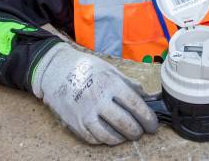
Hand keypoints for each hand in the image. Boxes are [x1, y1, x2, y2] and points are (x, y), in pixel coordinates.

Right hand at [32, 43, 157, 144]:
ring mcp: (85, 113)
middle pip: (125, 123)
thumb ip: (129, 84)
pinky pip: (94, 138)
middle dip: (137, 131)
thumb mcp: (110, 70)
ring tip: (127, 134)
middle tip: (141, 131)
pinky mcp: (76, 123)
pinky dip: (105, 139)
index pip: (135, 105)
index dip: (147, 117)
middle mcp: (98, 99)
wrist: (56, 70)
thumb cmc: (86, 68)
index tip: (152, 124)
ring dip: (122, 138)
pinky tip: (111, 134)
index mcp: (110, 83)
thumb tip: (147, 97)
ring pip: (110, 135)